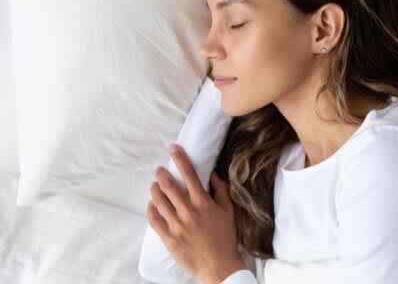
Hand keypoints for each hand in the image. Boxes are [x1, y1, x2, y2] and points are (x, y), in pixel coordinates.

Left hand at [148, 144, 245, 283]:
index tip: (173, 148)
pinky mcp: (168, 238)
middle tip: (160, 169)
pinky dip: (151, 209)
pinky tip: (152, 204)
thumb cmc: (225, 238)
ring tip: (154, 185)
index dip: (180, 158)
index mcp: (203, 203)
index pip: (190, 174)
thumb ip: (221, 191)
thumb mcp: (228, 212)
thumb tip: (212, 176)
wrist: (219, 266)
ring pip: (159, 200)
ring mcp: (177, 225)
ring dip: (154, 189)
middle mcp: (189, 211)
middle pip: (169, 185)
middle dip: (162, 173)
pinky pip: (154, 219)